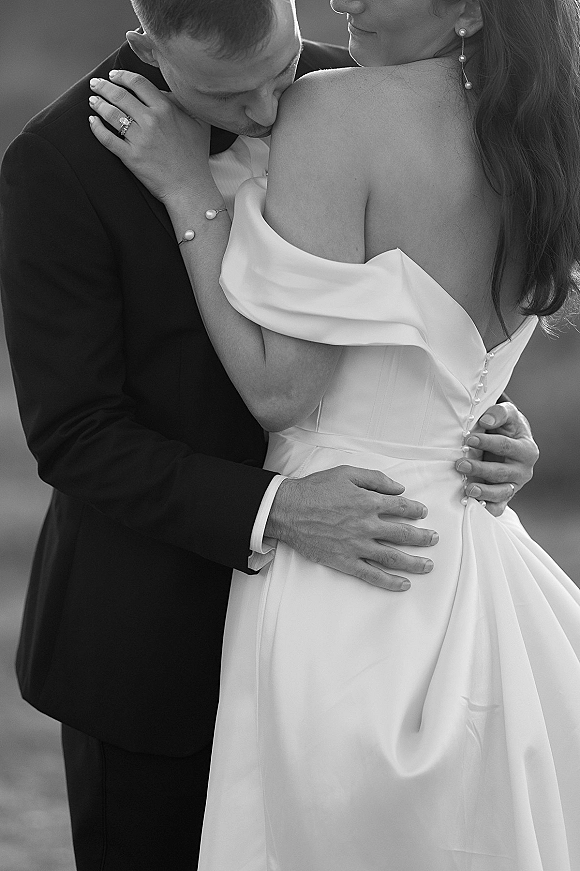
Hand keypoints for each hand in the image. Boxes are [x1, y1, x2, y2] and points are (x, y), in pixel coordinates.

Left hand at [88, 70, 211, 200]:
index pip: (138, 83)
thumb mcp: (199, 123)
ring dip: (98, 104)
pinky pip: (108, 139)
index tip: (113, 75)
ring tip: (93, 100)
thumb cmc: (195, 156)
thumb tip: (164, 92)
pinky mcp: (131, 157)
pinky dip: (96, 128)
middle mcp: (151, 121)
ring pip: (111, 114)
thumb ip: (183, 103)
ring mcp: (139, 139)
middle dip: (104, 86)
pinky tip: (92, 121)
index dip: (122, 76)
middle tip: (95, 84)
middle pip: (120, 95)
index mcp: (166, 109)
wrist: (189, 186)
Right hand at [265, 466, 438, 591]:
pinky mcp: (345, 561)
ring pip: (393, 557)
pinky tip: (403, 584)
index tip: (423, 513)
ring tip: (428, 565)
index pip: (402, 508)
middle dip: (423, 537)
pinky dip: (389, 582)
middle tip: (434, 539)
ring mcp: (357, 546)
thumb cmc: (315, 489)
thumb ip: (375, 479)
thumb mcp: (346, 473)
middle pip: (404, 534)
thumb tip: (399, 488)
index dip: (416, 510)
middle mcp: (367, 525)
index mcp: (369, 502)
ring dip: (414, 562)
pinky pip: (372, 575)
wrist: (288, 510)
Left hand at [456, 402, 538, 516]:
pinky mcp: (505, 497)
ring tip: (468, 489)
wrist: (510, 441)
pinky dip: (488, 509)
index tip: (469, 439)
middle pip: (501, 472)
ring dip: (484, 492)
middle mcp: (524, 470)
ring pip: (501, 492)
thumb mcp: (508, 415)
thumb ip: (499, 413)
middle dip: (480, 469)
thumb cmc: (507, 427)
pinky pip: (498, 507)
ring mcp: (515, 486)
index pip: (506, 446)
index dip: (487, 442)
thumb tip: (486, 421)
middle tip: (460, 464)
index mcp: (526, 450)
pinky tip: (474, 506)